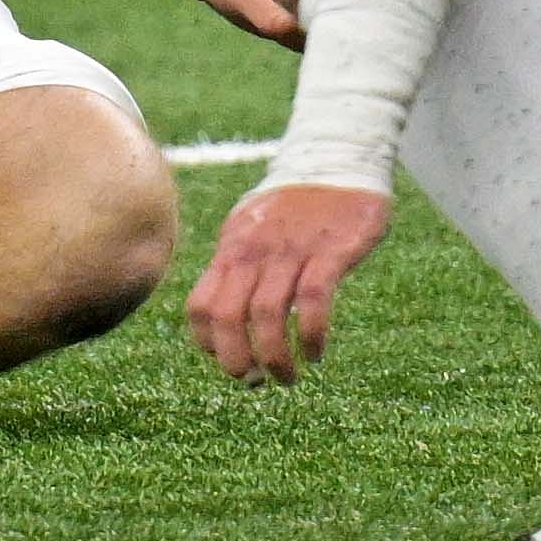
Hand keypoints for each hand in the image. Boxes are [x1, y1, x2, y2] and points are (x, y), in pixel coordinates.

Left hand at [188, 181, 388, 384]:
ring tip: (288, 378)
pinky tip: (316, 352)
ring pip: (267, 315)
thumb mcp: (253, 226)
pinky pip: (313, 301)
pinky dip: (311, 335)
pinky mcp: (329, 250)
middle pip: (226, 317)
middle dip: (237, 361)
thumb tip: (225, 315)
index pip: (201, 306)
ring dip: (274, 358)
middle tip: (256, 382)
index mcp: (232, 246)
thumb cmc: (295, 202)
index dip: (208, 344)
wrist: (339, 157)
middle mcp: (254, 249)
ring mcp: (290, 249)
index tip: (231, 362)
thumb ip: (238, 264)